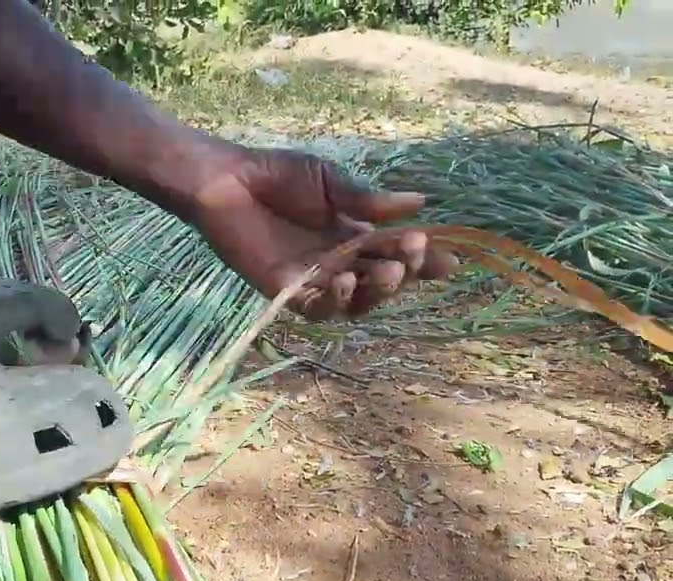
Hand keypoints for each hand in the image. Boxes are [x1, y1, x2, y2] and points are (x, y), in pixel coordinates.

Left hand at [186, 141, 455, 319]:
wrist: (226, 179)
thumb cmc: (275, 174)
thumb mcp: (329, 181)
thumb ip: (367, 200)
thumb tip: (420, 203)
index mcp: (354, 233)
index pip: (396, 253)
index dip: (423, 261)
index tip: (450, 262)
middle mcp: (338, 261)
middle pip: (382, 282)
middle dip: (404, 272)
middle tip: (411, 251)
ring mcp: (312, 278)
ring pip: (355, 303)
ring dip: (375, 291)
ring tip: (385, 271)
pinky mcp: (283, 290)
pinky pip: (315, 309)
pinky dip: (334, 301)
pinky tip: (343, 281)